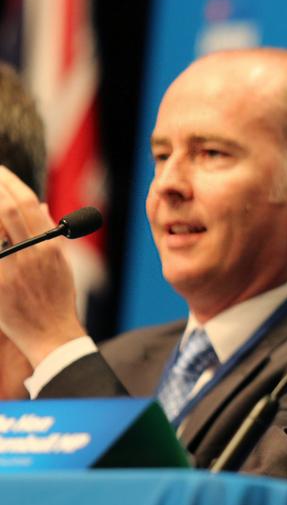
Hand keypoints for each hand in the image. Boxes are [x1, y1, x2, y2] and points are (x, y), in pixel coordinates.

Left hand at [0, 166, 86, 366]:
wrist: (51, 334)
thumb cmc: (57, 299)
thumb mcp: (61, 263)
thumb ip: (51, 234)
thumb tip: (39, 206)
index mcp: (49, 246)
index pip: (28, 204)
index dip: (11, 183)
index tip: (1, 170)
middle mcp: (31, 254)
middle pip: (8, 211)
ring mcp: (11, 270)